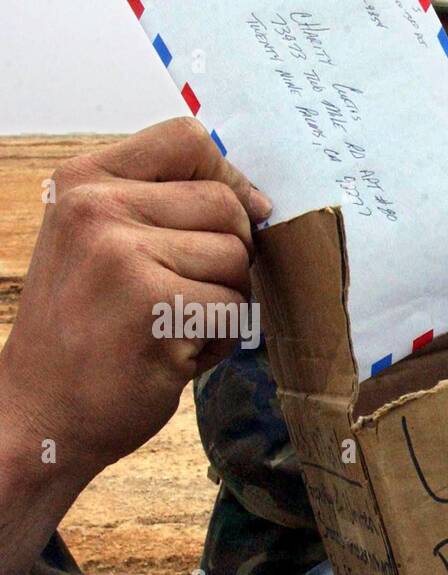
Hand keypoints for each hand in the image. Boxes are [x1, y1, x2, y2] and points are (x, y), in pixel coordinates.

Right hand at [0, 118, 271, 574]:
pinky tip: (175, 356)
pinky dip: (221, 343)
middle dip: (232, 259)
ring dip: (226, 305)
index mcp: (85, 181)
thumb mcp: (104, 247)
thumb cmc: (87, 334)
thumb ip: (163, 211)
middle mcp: (97, 206)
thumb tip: (260, 201)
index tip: (239, 217)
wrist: (41, 415)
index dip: (230, 179)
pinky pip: (235, 310)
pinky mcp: (151, 302)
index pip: (188, 140)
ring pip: (237, 260)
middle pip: (228, 205)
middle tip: (191, 300)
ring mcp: (121, 251)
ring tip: (175, 329)